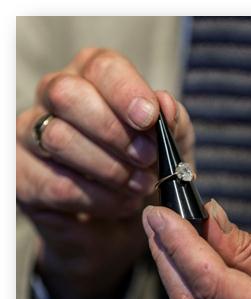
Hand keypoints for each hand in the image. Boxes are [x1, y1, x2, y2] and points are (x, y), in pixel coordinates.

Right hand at [16, 48, 194, 298]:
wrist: (123, 225)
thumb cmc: (145, 175)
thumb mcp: (171, 150)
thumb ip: (173, 125)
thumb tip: (164, 103)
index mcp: (94, 81)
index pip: (101, 67)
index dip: (126, 91)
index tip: (149, 118)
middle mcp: (54, 100)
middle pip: (68, 95)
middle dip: (114, 133)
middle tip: (147, 160)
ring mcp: (29, 136)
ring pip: (58, 139)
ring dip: (110, 170)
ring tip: (140, 187)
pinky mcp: (22, 176)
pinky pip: (57, 184)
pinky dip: (99, 200)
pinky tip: (122, 205)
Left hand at [142, 199, 250, 298]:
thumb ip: (247, 248)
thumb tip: (206, 219)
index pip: (209, 281)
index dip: (179, 243)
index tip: (160, 216)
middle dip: (165, 254)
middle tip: (155, 221)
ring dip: (171, 271)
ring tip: (164, 237)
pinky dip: (185, 290)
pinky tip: (182, 266)